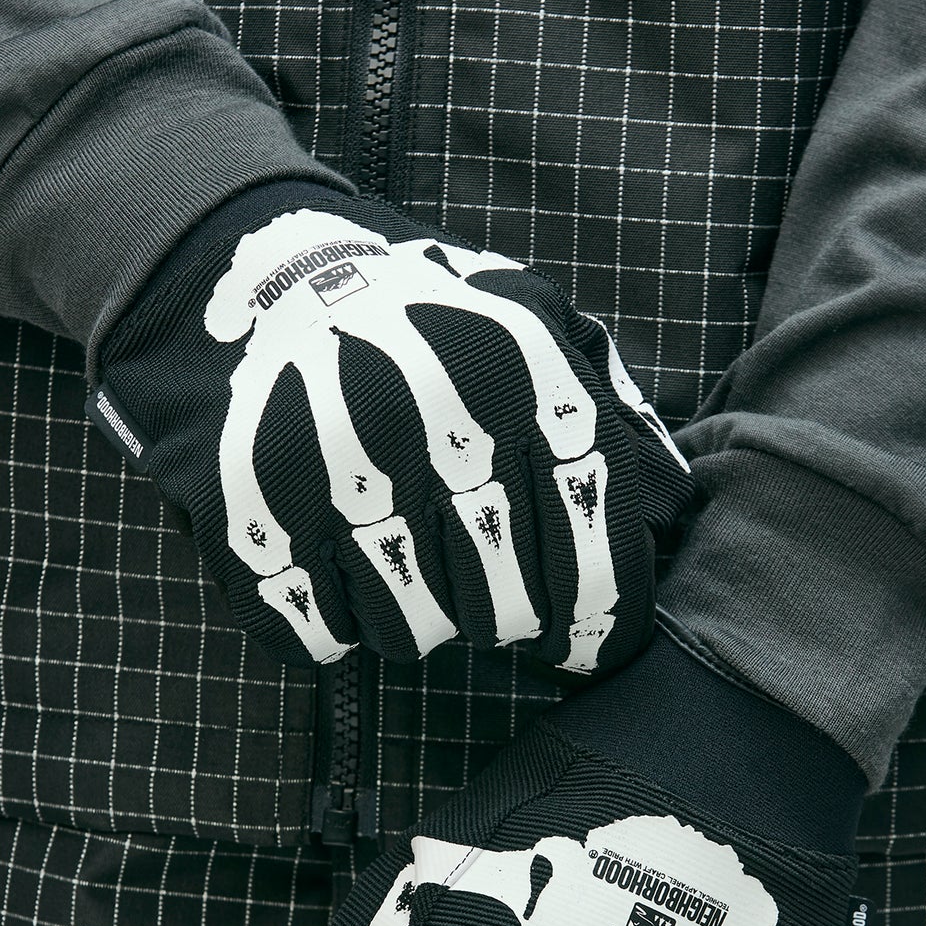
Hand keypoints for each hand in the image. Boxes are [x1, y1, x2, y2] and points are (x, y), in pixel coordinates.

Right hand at [94, 183, 692, 673]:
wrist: (255, 277)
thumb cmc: (426, 325)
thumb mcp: (533, 322)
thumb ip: (610, 405)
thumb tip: (675, 507)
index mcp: (515, 376)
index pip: (588, 549)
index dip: (600, 621)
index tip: (590, 648)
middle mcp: (427, 422)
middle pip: (505, 610)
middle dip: (511, 622)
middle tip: (496, 602)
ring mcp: (332, 473)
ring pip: (413, 632)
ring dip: (422, 619)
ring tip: (411, 560)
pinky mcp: (249, 516)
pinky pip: (321, 634)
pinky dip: (338, 619)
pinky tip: (338, 558)